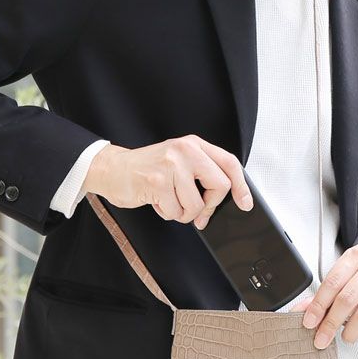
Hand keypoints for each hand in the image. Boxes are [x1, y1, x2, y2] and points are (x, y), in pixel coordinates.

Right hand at [81, 135, 252, 225]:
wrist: (112, 170)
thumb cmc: (146, 170)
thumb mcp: (177, 163)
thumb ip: (201, 174)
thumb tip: (223, 200)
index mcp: (193, 145)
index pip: (229, 163)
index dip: (241, 186)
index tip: (245, 203)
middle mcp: (184, 151)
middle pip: (219, 186)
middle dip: (209, 206)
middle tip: (198, 212)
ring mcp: (171, 166)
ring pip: (195, 205)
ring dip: (183, 213)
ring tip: (169, 201)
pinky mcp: (157, 182)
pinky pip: (175, 212)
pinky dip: (167, 213)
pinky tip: (157, 201)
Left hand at [290, 244, 357, 347]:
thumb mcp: (342, 278)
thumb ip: (321, 295)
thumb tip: (298, 312)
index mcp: (355, 257)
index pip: (331, 283)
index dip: (318, 306)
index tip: (309, 323)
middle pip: (347, 299)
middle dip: (330, 323)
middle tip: (322, 338)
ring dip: (351, 332)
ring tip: (346, 337)